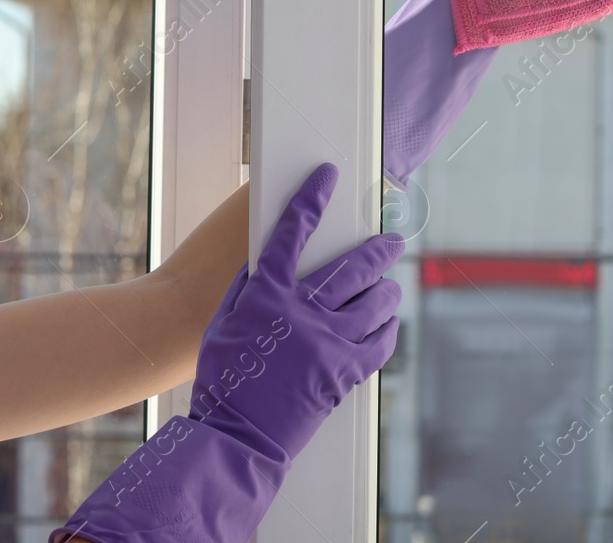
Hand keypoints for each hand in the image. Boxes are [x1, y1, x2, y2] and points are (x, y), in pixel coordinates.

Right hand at [188, 161, 404, 463]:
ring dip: (388, 290)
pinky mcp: (345, 372)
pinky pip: (381, 342)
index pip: (291, 233)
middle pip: (353, 267)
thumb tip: (266, 259)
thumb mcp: (223, 323)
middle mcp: (302, 312)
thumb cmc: (222, 380)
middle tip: (391, 240)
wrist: (237, 435)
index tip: (328, 177)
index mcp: (267, 295)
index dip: (311, 199)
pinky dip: (388, 329)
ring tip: (391, 286)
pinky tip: (387, 323)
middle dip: (378, 247)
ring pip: (376, 303)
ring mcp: (327, 342)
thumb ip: (247, 288)